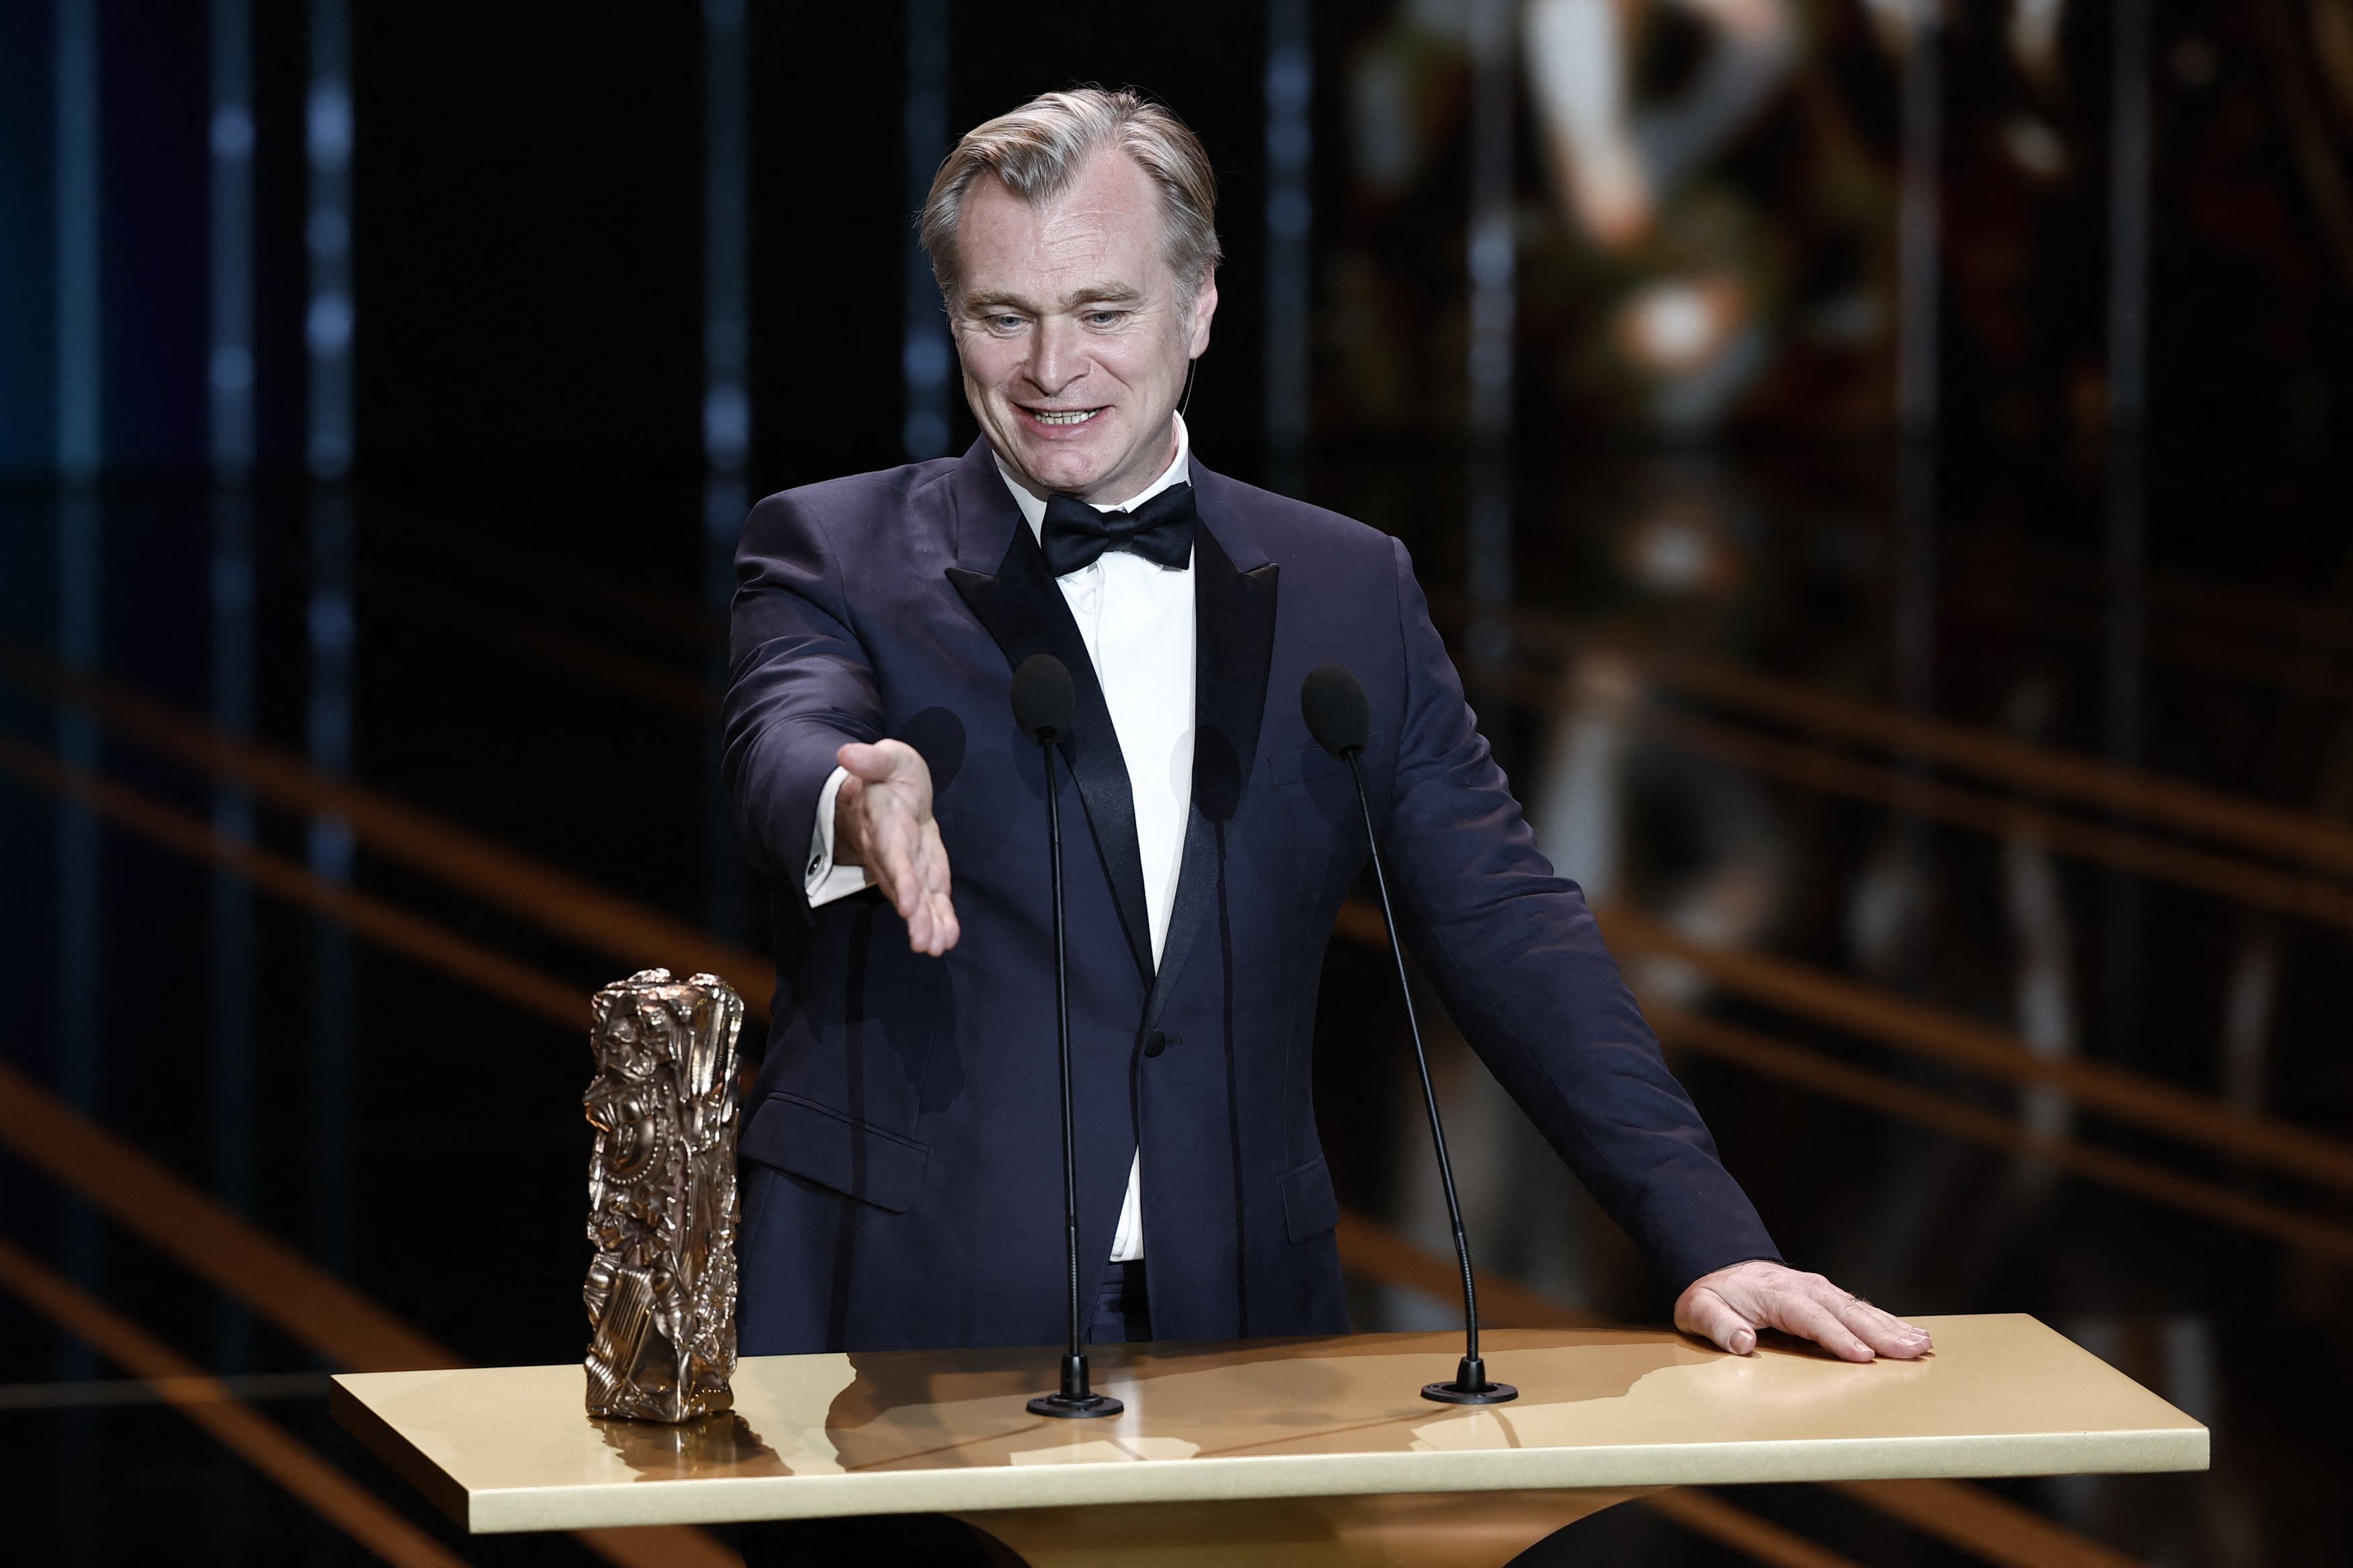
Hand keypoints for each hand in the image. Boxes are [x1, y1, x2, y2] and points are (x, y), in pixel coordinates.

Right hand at [834, 740, 959, 955]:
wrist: (887, 794)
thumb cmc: (888, 777)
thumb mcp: (887, 758)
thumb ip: (872, 759)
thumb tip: (846, 753)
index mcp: (884, 823)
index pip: (892, 854)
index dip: (901, 878)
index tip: (909, 903)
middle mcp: (892, 853)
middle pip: (903, 887)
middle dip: (914, 915)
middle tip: (924, 942)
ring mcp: (908, 868)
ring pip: (916, 900)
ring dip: (926, 924)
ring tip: (936, 946)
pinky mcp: (924, 875)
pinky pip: (931, 900)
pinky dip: (940, 919)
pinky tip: (948, 938)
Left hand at [1674, 1260, 1931, 1363]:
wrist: (1718, 1266)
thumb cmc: (1711, 1295)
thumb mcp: (1699, 1309)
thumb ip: (1718, 1325)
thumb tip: (1742, 1342)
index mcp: (1776, 1294)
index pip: (1812, 1318)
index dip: (1838, 1337)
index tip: (1863, 1356)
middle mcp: (1804, 1288)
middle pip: (1847, 1312)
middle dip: (1881, 1332)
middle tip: (1912, 1350)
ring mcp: (1819, 1290)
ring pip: (1860, 1309)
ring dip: (1892, 1326)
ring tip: (1923, 1343)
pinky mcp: (1827, 1296)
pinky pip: (1860, 1308)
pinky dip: (1887, 1320)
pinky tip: (1909, 1333)